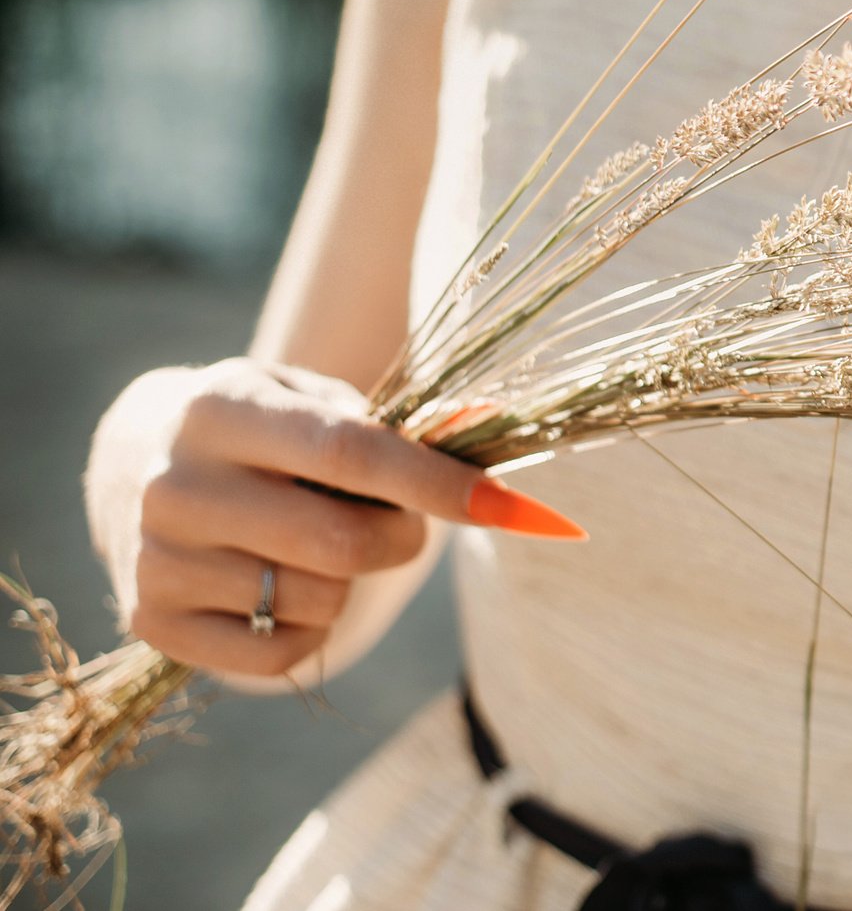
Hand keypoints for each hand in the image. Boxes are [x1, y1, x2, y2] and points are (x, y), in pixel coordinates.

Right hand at [85, 358, 576, 677]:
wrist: (143, 467)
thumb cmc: (267, 432)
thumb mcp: (315, 400)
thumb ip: (395, 422)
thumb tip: (487, 430)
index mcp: (221, 409)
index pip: (347, 451)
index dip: (434, 482)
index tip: (504, 503)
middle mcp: (177, 485)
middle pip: (340, 542)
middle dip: (401, 540)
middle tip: (401, 525)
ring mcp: (156, 558)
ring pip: (316, 602)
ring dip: (351, 585)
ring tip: (317, 547)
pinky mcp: (153, 621)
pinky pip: (277, 656)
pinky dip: (310, 631)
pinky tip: (284, 590)